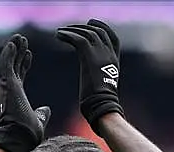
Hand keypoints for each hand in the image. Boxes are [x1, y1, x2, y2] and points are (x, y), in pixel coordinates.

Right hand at [0, 34, 50, 151]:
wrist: (21, 138)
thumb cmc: (28, 134)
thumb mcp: (38, 120)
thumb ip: (41, 114)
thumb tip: (46, 109)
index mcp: (18, 97)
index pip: (20, 76)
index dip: (24, 64)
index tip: (29, 55)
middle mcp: (11, 90)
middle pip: (14, 67)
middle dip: (19, 53)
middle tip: (23, 40)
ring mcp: (8, 87)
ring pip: (8, 63)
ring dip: (13, 50)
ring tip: (19, 38)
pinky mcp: (7, 85)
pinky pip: (6, 66)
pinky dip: (8, 54)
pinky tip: (13, 44)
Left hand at [56, 19, 124, 135]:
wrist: (102, 106)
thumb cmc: (101, 104)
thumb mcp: (102, 86)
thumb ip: (99, 78)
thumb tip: (92, 84)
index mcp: (115, 61)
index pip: (113, 38)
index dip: (103, 28)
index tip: (91, 24)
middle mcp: (109, 55)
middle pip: (99, 32)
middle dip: (84, 27)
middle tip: (70, 27)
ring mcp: (101, 54)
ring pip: (87, 33)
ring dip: (72, 30)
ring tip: (60, 32)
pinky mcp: (89, 56)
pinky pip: (78, 39)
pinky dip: (67, 35)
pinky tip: (58, 36)